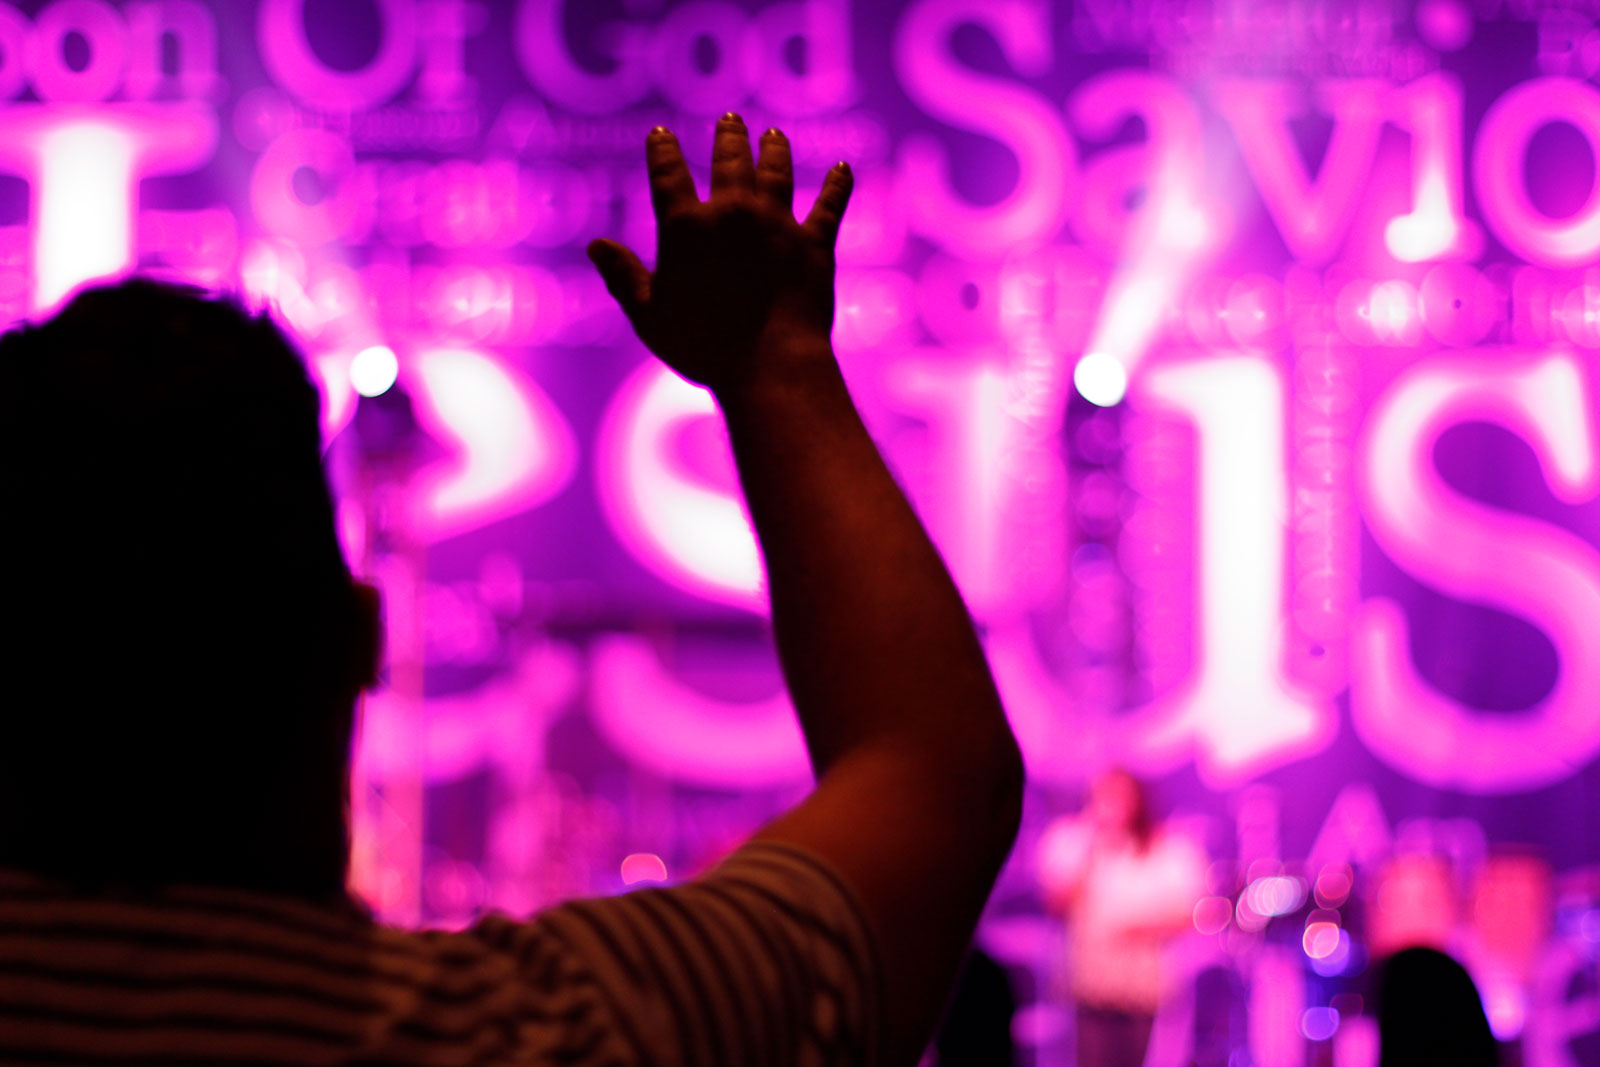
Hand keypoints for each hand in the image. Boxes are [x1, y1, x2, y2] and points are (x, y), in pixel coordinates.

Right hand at [587, 113, 852, 397]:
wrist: (769, 365)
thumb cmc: (703, 349)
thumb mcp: (649, 316)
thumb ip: (623, 276)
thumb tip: (595, 246)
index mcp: (687, 227)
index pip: (668, 175)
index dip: (662, 151)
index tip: (661, 134)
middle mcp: (734, 213)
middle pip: (730, 161)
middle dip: (728, 137)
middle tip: (730, 120)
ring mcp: (778, 225)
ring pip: (776, 173)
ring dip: (774, 151)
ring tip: (773, 135)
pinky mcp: (814, 245)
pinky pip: (828, 207)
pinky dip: (837, 186)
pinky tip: (844, 169)